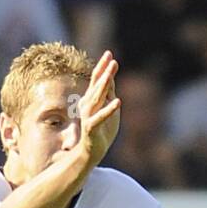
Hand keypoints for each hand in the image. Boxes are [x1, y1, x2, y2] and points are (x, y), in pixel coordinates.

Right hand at [76, 51, 120, 170]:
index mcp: (91, 99)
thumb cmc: (101, 132)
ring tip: (111, 73)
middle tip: (112, 59)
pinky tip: (118, 101)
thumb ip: (109, 95)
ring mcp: (88, 115)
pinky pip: (101, 117)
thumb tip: (112, 79)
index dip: (103, 67)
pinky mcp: (91, 128)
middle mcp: (88, 105)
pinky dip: (109, 110)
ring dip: (104, 85)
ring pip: (97, 97)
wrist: (91, 153)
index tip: (109, 54)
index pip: (97, 80)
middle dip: (105, 72)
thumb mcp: (109, 110)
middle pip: (97, 85)